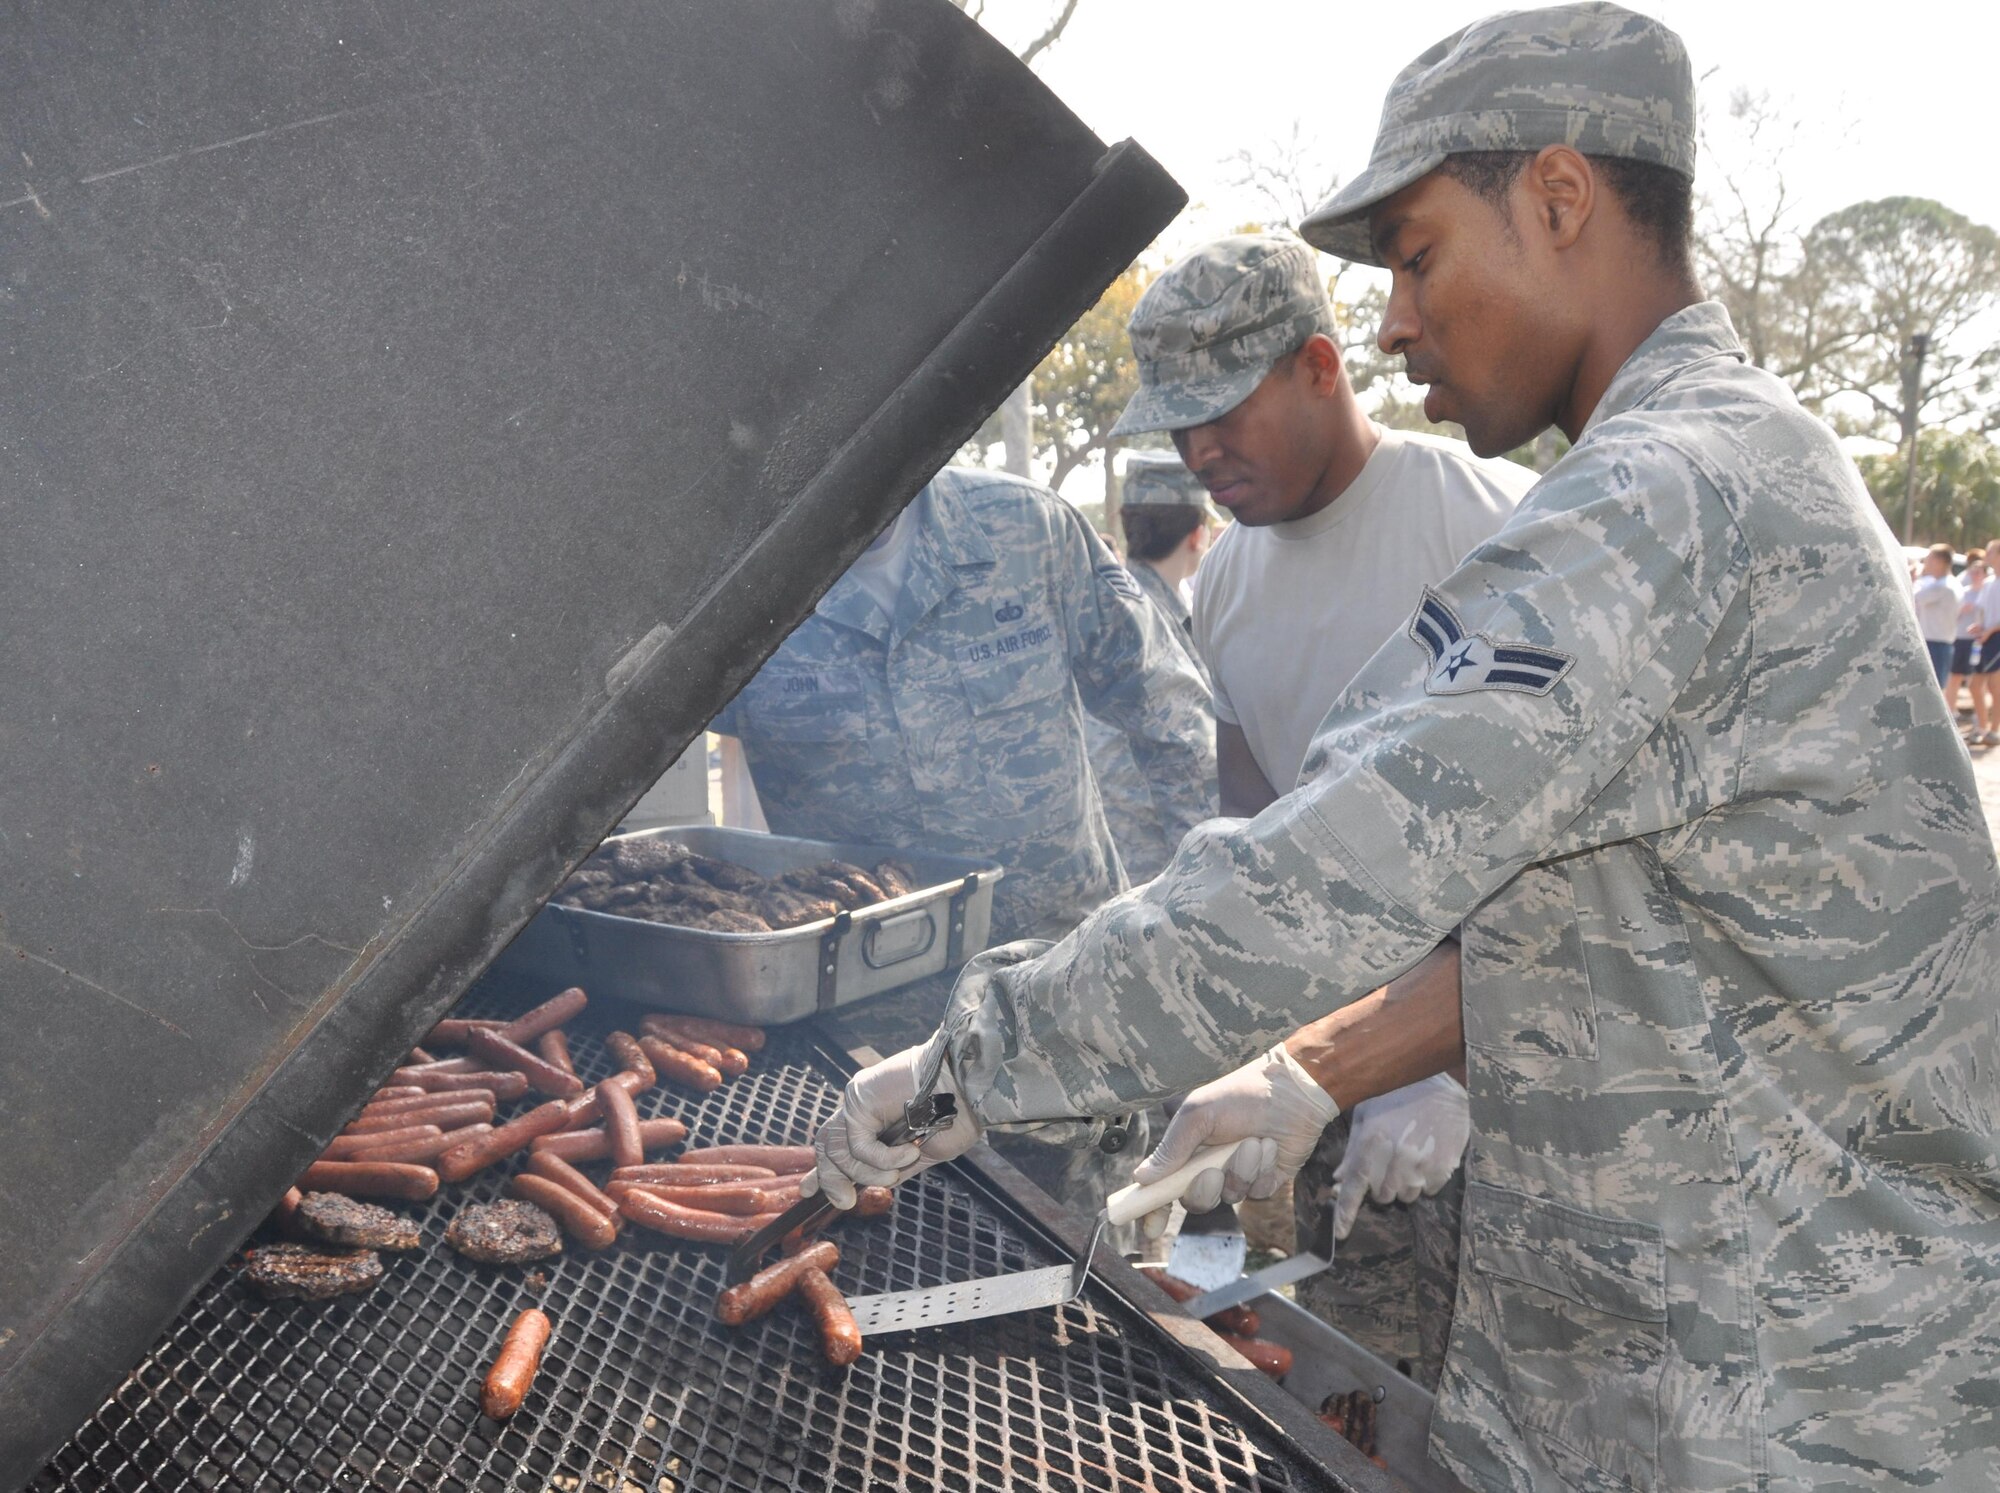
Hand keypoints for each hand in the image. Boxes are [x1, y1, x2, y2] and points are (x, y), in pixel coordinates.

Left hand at [804, 1040, 983, 1209]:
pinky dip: (881, 1157)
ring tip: (898, 1170)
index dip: (821, 1170)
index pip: (836, 1145)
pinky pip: (857, 1144)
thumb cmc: (957, 1115)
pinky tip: (908, 1150)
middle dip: (829, 1179)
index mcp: (874, 1121)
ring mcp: (857, 1102)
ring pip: (837, 1151)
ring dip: (868, 1172)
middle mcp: (861, 1110)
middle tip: (845, 1200)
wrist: (968, 1086)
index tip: (808, 1192)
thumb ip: (895, 1166)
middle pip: (826, 1147)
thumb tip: (875, 1185)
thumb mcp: (923, 1151)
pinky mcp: (858, 1099)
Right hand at [1131, 1044, 1340, 1220]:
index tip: (1153, 1228)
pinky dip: (1264, 1171)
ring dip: (1242, 1171)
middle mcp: (1211, 1165)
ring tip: (1254, 1141)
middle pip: (1196, 1200)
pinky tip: (1271, 1146)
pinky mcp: (1267, 1179)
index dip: (1155, 1210)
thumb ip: (1171, 1148)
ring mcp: (1240, 1174)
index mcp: (1188, 1150)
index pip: (1164, 1188)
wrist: (1292, 1089)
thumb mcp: (1199, 1114)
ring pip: (1231, 1196)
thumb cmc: (1241, 1093)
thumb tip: (1142, 1178)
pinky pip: (1259, 1192)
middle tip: (1213, 1171)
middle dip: (1204, 1190)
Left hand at [1331, 1074, 1468, 1238]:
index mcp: (1372, 1140)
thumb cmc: (1395, 1094)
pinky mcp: (1446, 1164)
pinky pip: (1431, 1190)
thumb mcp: (1366, 1114)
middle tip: (1388, 1163)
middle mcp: (1396, 1155)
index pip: (1355, 1186)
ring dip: (1404, 1184)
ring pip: (1407, 1196)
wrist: (1437, 1078)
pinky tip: (1427, 1156)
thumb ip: (1353, 1150)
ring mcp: (1423, 1162)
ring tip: (1409, 1156)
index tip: (1339, 1234)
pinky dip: (1426, 1180)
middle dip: (1382, 1186)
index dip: (1345, 1213)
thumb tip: (1338, 1181)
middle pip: (1383, 1196)